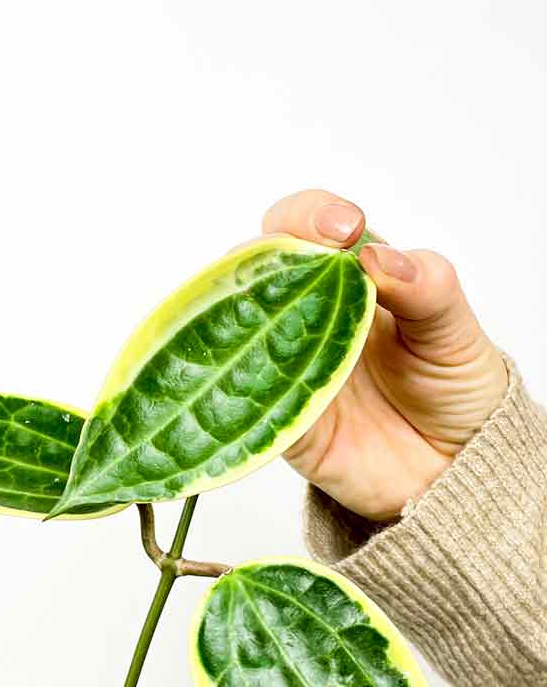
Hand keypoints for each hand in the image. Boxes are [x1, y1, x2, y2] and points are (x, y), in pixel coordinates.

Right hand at [257, 189, 507, 520]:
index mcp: (349, 280)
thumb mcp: (455, 331)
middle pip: (253, 267)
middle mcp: (304, 315)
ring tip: (263, 317)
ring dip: (235, 315)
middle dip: (262, 255)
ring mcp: (283, 365)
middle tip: (297, 266)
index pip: (309, 228)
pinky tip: (247, 375)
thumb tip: (379, 257)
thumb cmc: (453, 390)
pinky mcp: (275, 418)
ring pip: (232, 327)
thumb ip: (427, 287)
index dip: (312, 216)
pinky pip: (239, 399)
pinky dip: (233, 385)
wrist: (453, 470)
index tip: (343, 229)